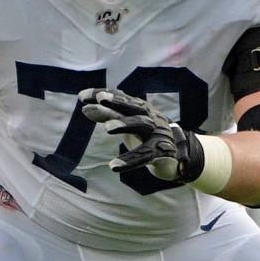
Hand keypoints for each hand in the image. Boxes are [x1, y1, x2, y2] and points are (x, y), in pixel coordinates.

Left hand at [79, 88, 203, 182]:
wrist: (178, 156)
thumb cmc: (147, 136)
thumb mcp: (126, 124)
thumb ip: (107, 115)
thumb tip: (85, 108)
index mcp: (139, 108)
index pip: (119, 98)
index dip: (101, 94)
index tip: (82, 95)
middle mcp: (149, 117)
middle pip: (132, 106)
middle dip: (117, 101)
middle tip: (100, 99)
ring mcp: (156, 133)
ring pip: (141, 125)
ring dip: (124, 124)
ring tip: (107, 128)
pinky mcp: (161, 151)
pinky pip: (144, 155)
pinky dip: (129, 160)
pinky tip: (114, 166)